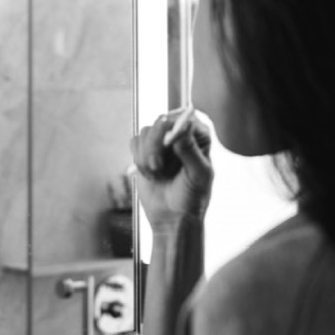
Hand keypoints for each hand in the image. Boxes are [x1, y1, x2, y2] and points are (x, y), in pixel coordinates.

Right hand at [129, 109, 212, 229]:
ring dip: (147, 157)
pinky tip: (150, 174)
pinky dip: (139, 160)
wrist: (172, 217)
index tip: (168, 144)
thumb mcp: (198, 176)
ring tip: (157, 174)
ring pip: (145, 133)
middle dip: (156, 145)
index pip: (185, 116)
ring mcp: (161, 141)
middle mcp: (180, 134)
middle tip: (157, 166)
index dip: (173, 127)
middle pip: (161, 121)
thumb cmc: (191, 198)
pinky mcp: (145, 150)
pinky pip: (135, 143)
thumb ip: (190, 151)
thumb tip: (182, 129)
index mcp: (199, 136)